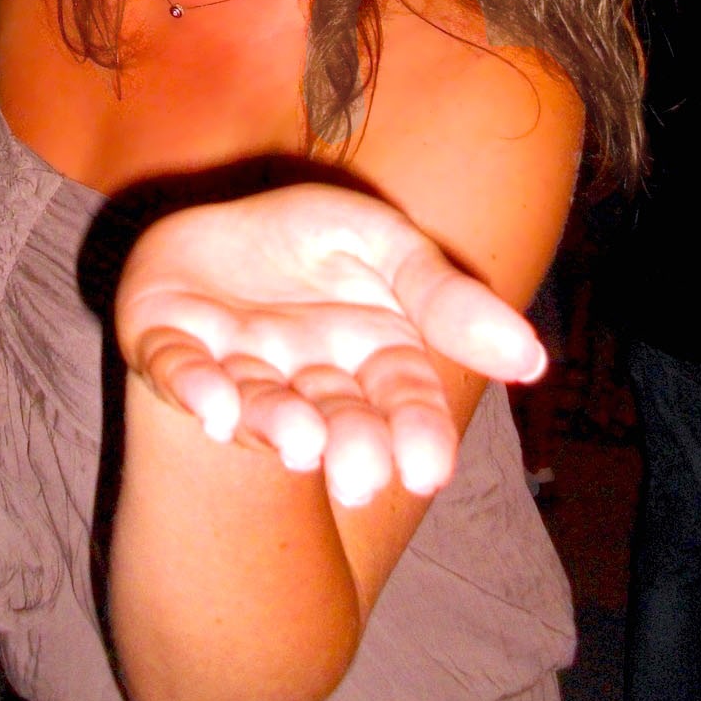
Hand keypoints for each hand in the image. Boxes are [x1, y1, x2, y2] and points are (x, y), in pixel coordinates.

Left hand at [115, 183, 546, 508]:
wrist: (213, 222)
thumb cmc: (310, 243)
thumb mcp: (388, 247)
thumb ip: (446, 298)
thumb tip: (535, 359)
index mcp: (364, 356)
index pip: (402, 399)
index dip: (415, 432)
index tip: (429, 468)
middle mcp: (301, 376)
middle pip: (334, 418)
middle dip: (350, 447)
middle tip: (360, 477)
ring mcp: (234, 364)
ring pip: (260, 406)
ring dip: (278, 426)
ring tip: (300, 443)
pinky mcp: (166, 343)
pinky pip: (177, 371)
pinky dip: (196, 389)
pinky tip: (216, 408)